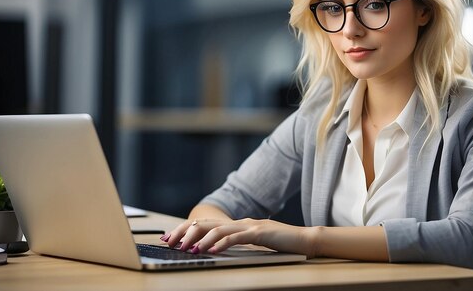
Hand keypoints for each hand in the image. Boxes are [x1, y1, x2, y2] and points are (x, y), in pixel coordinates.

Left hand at [162, 218, 315, 256]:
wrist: (304, 239)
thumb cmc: (280, 244)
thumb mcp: (253, 243)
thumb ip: (236, 243)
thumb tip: (212, 248)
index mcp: (237, 224)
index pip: (205, 224)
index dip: (185, 229)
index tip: (169, 237)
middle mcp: (240, 222)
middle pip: (206, 223)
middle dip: (186, 231)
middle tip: (171, 241)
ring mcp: (250, 226)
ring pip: (218, 229)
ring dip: (200, 239)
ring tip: (188, 248)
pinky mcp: (260, 233)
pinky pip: (237, 237)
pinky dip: (222, 242)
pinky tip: (212, 250)